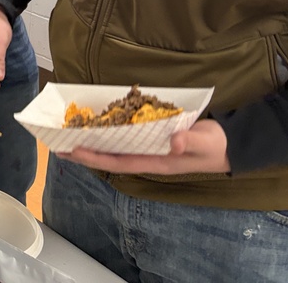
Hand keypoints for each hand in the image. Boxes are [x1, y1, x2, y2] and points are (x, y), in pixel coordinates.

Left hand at [58, 119, 230, 174]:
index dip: (95, 157)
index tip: (73, 149)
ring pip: (114, 149)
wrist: (229, 145)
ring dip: (92, 144)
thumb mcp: (205, 142)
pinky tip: (95, 127)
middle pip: (109, 157)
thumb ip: (189, 141)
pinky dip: (107, 133)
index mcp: (156, 161)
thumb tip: (173, 140)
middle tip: (58, 145)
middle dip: (84, 152)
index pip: (119, 162)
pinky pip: (124, 138)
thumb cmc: (216, 145)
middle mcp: (147, 157)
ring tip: (68, 137)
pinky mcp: (152, 139)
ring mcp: (149, 149)